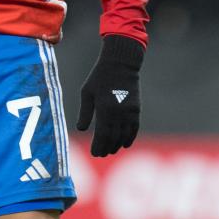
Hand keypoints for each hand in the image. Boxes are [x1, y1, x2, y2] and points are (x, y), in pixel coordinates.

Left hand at [76, 35, 142, 157]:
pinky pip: (134, 128)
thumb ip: (85, 112)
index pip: (102, 135)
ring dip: (117, 145)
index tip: (94, 153)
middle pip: (113, 137)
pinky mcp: (136, 109)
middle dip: (106, 148)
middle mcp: (119, 113)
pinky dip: (130, 138)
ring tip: (110, 151)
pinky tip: (125, 144)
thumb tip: (82, 129)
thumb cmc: (100, 77)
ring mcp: (130, 112)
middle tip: (100, 154)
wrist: (121, 64)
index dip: (98, 146)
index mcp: (105, 109)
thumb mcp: (87, 93)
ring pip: (124, 135)